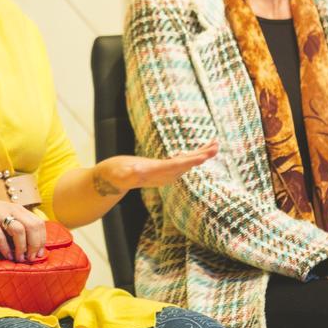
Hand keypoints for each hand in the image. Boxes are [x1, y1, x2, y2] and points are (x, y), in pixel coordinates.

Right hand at [0, 196, 47, 262]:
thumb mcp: (4, 216)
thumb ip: (17, 225)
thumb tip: (31, 245)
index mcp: (18, 209)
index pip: (38, 222)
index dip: (42, 239)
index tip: (40, 253)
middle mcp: (11, 209)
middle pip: (32, 226)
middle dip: (35, 245)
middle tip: (31, 258)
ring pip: (19, 230)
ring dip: (22, 247)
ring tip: (20, 259)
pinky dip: (5, 248)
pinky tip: (8, 256)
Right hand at [91, 141, 219, 195]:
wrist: (111, 181)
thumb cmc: (112, 175)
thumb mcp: (116, 173)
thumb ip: (125, 173)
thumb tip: (134, 171)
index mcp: (153, 173)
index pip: (174, 167)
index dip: (189, 161)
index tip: (203, 157)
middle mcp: (162, 176)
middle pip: (185, 165)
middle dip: (200, 156)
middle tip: (216, 147)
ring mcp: (163, 174)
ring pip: (186, 164)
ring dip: (200, 155)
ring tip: (215, 146)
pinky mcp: (162, 170)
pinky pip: (181, 163)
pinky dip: (192, 156)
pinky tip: (200, 152)